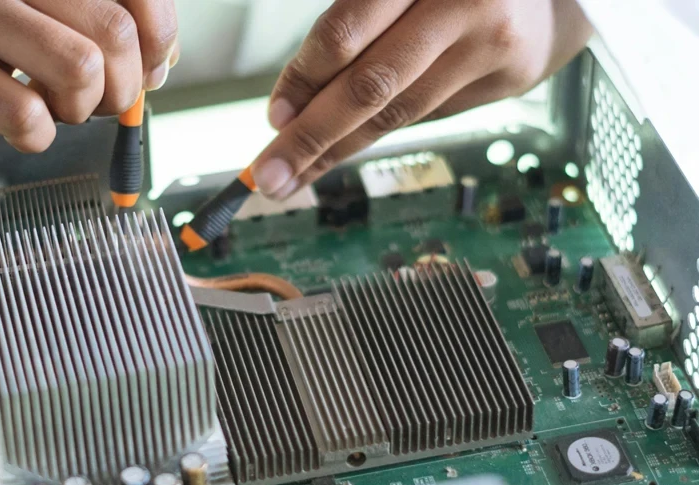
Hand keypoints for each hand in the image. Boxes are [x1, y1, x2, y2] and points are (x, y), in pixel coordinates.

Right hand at [0, 0, 178, 152]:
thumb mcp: (40, 17)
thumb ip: (101, 30)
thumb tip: (161, 62)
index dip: (158, 37)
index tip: (149, 66)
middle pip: (114, 32)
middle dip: (123, 85)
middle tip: (98, 100)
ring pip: (79, 67)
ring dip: (82, 108)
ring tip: (55, 108)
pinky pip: (25, 115)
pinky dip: (37, 136)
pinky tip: (21, 127)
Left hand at [251, 0, 592, 198]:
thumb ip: (354, 32)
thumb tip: (293, 106)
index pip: (346, 32)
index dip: (304, 79)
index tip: (273, 117)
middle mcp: (457, 1)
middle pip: (370, 84)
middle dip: (311, 137)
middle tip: (268, 175)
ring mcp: (487, 41)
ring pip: (396, 111)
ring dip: (335, 150)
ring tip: (292, 178)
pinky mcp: (505, 76)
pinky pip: (423, 116)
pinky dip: (372, 137)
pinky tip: (338, 153)